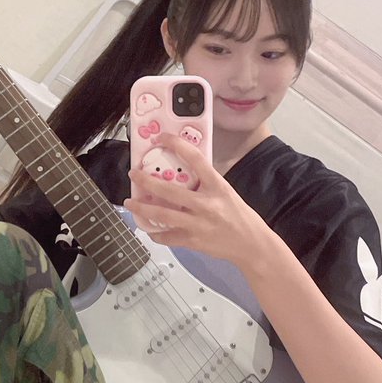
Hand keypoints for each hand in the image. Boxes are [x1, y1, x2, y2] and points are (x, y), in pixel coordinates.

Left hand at [124, 134, 272, 270]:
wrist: (251, 244)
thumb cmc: (239, 215)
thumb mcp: (225, 192)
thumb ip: (206, 183)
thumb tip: (183, 173)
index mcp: (216, 186)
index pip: (195, 158)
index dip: (176, 145)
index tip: (161, 138)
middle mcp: (205, 204)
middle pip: (169, 190)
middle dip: (146, 181)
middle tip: (133, 174)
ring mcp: (197, 223)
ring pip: (162, 214)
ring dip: (142, 208)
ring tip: (129, 202)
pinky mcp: (192, 241)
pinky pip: (167, 237)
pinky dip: (155, 233)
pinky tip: (148, 228)